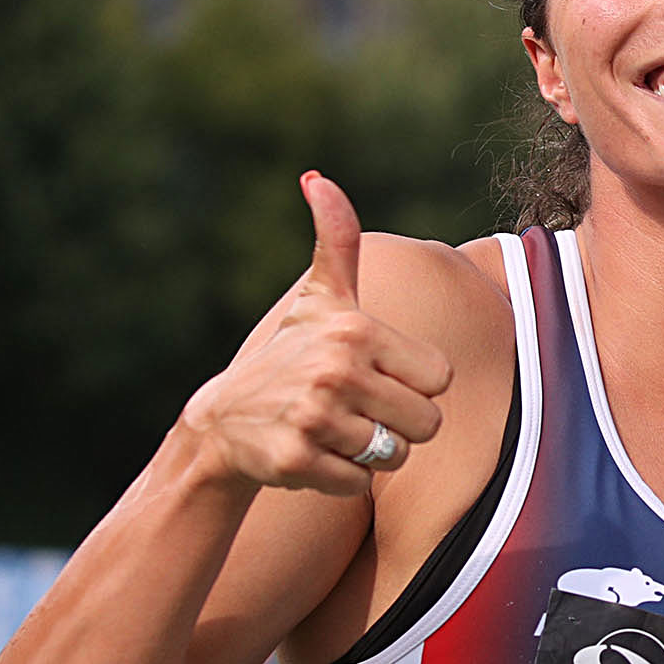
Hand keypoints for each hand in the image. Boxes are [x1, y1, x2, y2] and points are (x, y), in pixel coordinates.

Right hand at [179, 173, 454, 495]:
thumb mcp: (320, 299)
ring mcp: (315, 418)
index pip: (441, 379)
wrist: (223, 421)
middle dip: (398, 425)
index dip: (413, 385)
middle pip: (426, 424)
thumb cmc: (289, 355)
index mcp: (356, 330)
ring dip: (369, 453)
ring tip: (332, 431)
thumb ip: (337, 240)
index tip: (377, 377)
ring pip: (394, 457)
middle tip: (357, 411)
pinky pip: (359, 485)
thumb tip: (317, 178)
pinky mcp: (297, 461)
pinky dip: (341, 479)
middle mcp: (336, 371)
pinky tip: (313, 455)